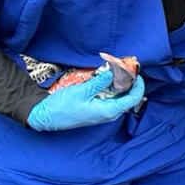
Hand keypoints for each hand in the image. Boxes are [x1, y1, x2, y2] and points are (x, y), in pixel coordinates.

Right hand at [27, 67, 144, 130]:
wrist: (46, 117)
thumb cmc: (62, 107)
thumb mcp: (81, 91)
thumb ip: (99, 83)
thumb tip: (113, 73)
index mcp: (109, 111)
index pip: (133, 99)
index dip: (138, 86)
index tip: (136, 73)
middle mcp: (109, 114)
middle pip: (127, 98)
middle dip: (129, 82)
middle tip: (125, 68)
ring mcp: (103, 113)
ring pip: (118, 98)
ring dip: (119, 84)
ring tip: (116, 70)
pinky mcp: (96, 110)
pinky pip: (109, 99)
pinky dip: (110, 88)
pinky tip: (105, 79)